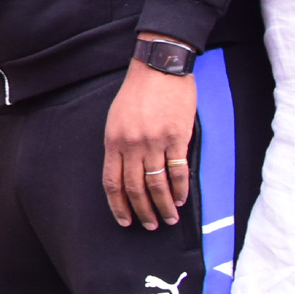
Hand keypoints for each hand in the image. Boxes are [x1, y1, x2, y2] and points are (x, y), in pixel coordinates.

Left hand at [102, 52, 194, 229]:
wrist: (159, 68)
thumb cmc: (137, 92)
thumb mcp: (116, 118)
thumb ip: (119, 145)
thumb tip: (125, 172)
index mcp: (113, 141)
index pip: (112, 182)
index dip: (118, 205)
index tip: (125, 221)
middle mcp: (131, 145)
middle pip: (135, 188)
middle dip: (142, 211)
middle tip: (150, 225)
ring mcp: (154, 142)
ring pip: (157, 184)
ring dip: (163, 206)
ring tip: (169, 218)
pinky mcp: (177, 137)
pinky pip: (178, 170)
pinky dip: (180, 188)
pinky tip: (181, 199)